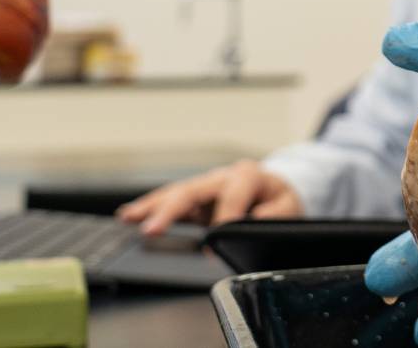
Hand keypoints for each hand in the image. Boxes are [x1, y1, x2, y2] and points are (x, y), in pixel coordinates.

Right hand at [115, 160, 300, 234]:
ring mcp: (206, 186)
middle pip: (193, 190)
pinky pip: (171, 200)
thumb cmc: (282, 199)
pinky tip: (130, 214)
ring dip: (152, 206)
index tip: (218, 241)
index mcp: (248, 176)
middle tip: (151, 230)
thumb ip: (273, 216)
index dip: (225, 218)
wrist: (279, 189)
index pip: (231, 195)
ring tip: (128, 217)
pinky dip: (151, 207)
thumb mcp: (289, 208)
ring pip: (176, 193)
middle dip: (171, 210)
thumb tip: (249, 223)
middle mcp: (222, 177)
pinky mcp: (196, 197)